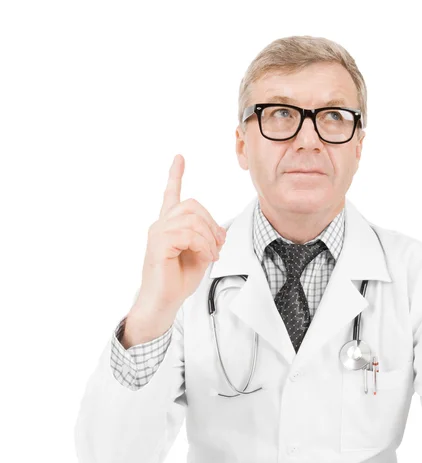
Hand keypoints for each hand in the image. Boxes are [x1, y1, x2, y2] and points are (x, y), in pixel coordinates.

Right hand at [134, 154, 226, 316]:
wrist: (164, 302)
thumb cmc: (177, 281)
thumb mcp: (201, 256)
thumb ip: (208, 239)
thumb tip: (219, 230)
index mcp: (169, 226)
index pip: (171, 195)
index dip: (175, 175)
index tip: (179, 158)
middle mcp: (161, 225)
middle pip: (193, 205)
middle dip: (212, 224)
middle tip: (218, 245)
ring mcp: (157, 233)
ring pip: (193, 220)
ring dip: (209, 238)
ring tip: (212, 255)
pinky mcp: (158, 243)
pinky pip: (188, 234)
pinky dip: (203, 246)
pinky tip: (206, 257)